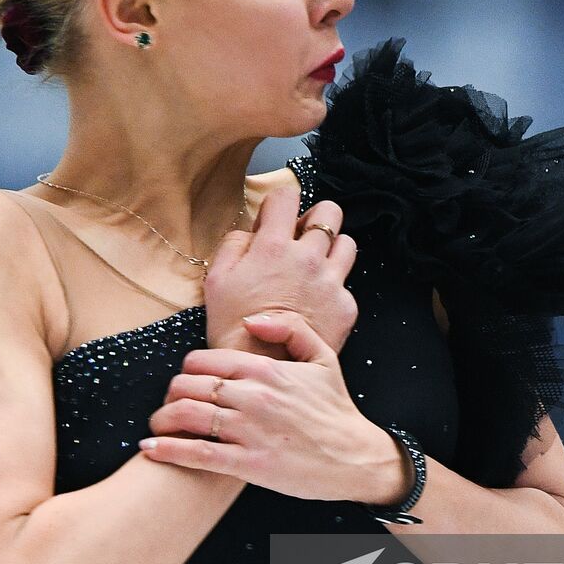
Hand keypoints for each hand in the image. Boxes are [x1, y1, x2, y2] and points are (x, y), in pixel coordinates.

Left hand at [140, 309, 408, 504]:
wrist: (356, 457)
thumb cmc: (336, 409)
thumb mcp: (322, 357)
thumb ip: (288, 328)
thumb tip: (250, 321)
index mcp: (265, 369)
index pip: (203, 359)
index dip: (185, 369)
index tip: (185, 380)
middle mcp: (253, 396)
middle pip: (187, 385)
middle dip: (170, 394)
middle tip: (168, 404)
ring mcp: (249, 430)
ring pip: (187, 416)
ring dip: (161, 419)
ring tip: (156, 426)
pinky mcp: (249, 464)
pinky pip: (197, 454)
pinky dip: (168, 450)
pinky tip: (151, 449)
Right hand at [204, 183, 358, 356]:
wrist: (262, 369)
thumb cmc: (233, 327)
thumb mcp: (216, 279)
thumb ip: (234, 243)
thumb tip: (252, 231)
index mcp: (274, 246)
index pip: (286, 195)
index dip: (278, 204)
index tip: (272, 222)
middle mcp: (308, 258)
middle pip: (329, 211)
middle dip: (314, 219)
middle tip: (299, 239)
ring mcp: (331, 282)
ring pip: (346, 243)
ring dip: (330, 249)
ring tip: (312, 268)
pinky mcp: (345, 306)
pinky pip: (346, 283)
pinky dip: (332, 288)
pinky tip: (314, 303)